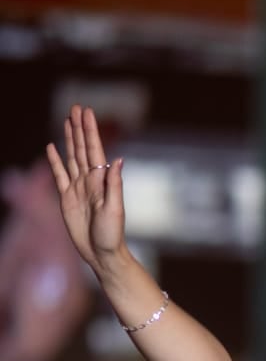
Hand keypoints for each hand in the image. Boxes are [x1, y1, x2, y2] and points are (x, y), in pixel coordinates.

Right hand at [44, 105, 127, 273]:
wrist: (102, 253)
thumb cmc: (112, 234)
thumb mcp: (115, 209)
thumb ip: (114, 184)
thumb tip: (118, 160)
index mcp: (101, 181)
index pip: (94, 149)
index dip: (90, 130)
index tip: (86, 112)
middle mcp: (89, 180)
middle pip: (82, 148)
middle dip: (79, 127)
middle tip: (76, 107)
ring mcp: (77, 188)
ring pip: (71, 157)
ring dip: (69, 139)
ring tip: (66, 121)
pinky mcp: (67, 198)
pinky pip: (59, 175)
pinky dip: (55, 160)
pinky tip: (52, 147)